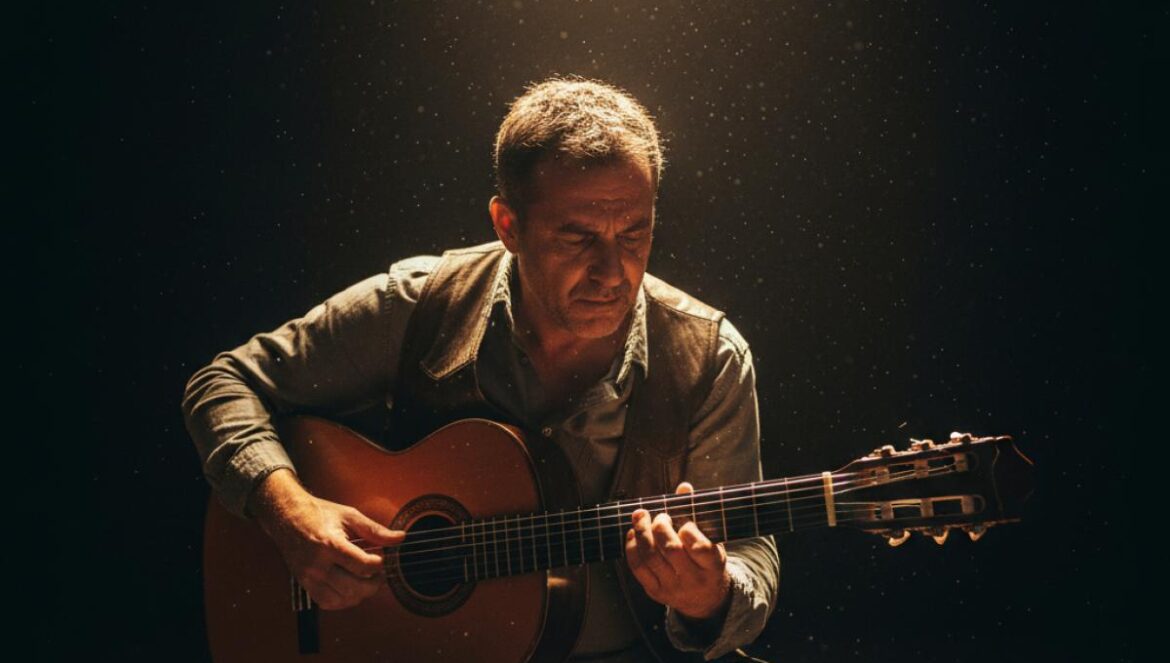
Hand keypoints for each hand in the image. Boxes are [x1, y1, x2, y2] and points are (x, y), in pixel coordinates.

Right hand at [249, 469, 405, 609]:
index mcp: (329, 544)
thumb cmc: (319, 514)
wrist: (287, 518)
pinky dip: (345, 600)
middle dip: (374, 582)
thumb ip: (376, 530)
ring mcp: (310, 578)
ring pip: (344, 599)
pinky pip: (329, 603)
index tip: (382, 557)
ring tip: (367, 578)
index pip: (362, 565)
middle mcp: (317, 565)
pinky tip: (351, 587)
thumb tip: (400, 538)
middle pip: (355, 587)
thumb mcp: (350, 516)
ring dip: (361, 593)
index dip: (379, 564)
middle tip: (379, 572)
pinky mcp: (305, 585)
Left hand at [624, 481, 731, 621]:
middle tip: (660, 516)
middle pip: (671, 550)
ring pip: (650, 558)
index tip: (685, 522)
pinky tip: (633, 533)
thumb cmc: (707, 562)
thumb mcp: (712, 541)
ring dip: (641, 532)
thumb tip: (683, 487)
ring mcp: (672, 588)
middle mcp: (693, 580)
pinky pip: (638, 568)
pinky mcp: (655, 592)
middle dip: (660, 527)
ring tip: (640, 517)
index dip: (688, 530)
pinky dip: (631, 547)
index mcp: (713, 566)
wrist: (705, 601)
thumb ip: (697, 513)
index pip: (700, 548)